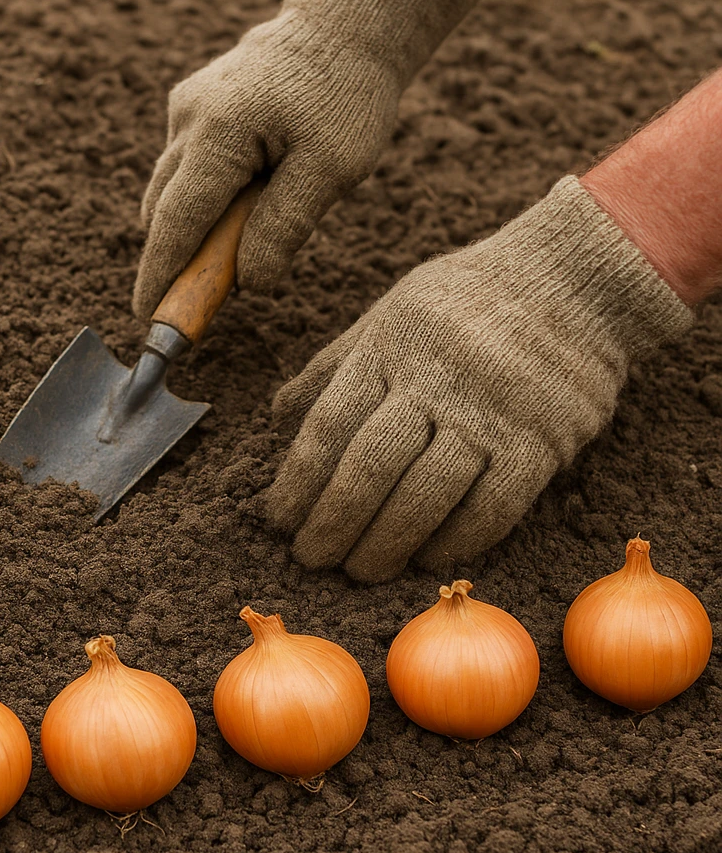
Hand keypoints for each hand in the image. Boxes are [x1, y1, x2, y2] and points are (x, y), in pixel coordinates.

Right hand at [132, 14, 398, 320]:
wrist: (346, 24)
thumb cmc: (346, 96)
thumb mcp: (332, 169)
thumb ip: (284, 227)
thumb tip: (247, 282)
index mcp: (219, 132)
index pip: (178, 222)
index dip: (161, 275)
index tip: (147, 317)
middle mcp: (189, 118)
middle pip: (164, 211)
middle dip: (178, 259)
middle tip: (211, 297)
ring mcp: (186, 109)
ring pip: (172, 192)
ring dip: (197, 229)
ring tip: (245, 241)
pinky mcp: (193, 107)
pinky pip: (187, 170)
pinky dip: (207, 199)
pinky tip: (250, 196)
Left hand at [266, 177, 691, 581]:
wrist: (575, 281)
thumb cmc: (464, 302)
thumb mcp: (390, 314)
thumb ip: (334, 365)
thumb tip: (278, 416)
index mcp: (391, 346)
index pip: (330, 425)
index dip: (298, 480)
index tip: (278, 518)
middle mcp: (436, 379)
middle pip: (371, 467)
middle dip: (333, 522)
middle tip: (310, 558)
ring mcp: (492, 412)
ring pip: (425, 495)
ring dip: (385, 544)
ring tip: (359, 572)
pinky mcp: (542, 442)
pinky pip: (492, 508)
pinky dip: (454, 542)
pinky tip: (425, 559)